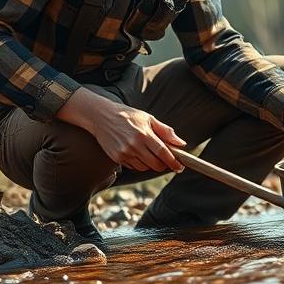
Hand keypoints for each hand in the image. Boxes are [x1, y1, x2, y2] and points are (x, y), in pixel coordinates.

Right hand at [58, 87, 185, 171]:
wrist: (101, 116)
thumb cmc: (128, 116)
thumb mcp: (148, 119)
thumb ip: (165, 131)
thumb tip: (181, 143)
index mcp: (144, 134)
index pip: (163, 152)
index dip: (173, 162)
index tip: (180, 166)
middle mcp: (134, 145)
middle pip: (155, 164)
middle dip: (163, 165)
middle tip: (166, 160)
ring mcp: (124, 152)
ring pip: (144, 167)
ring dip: (151, 164)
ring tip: (149, 153)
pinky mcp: (117, 157)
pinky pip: (133, 167)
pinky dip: (139, 164)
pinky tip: (137, 153)